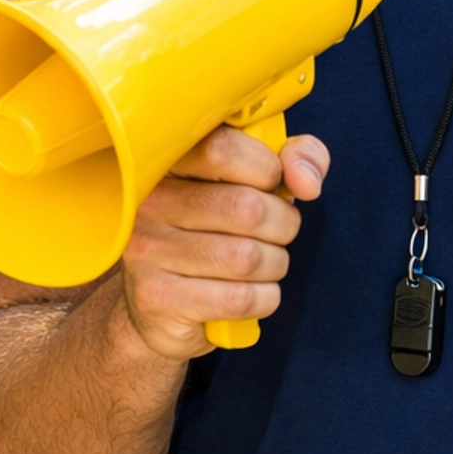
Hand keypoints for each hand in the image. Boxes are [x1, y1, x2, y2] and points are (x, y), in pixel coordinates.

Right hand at [120, 125, 327, 362]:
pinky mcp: (157, 297)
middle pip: (246, 208)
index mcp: (169, 160)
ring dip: (274, 264)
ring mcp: (146, 250)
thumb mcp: (257, 180)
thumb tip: (306, 180)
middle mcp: (149, 200)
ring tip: (264, 262)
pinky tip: (252, 292)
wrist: (161, 304)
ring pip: (247, 258)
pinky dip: (264, 298)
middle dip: (283, 224)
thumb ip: (295, 158)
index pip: (222, 149)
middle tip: (277, 231)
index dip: (268, 168)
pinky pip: (240, 298)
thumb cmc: (218, 229)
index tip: (274, 183)